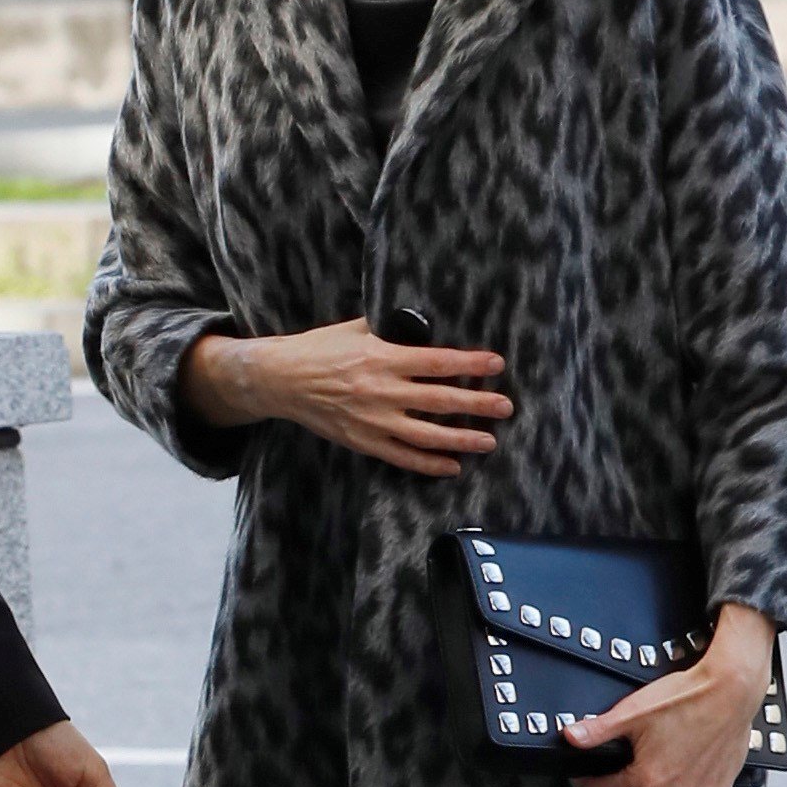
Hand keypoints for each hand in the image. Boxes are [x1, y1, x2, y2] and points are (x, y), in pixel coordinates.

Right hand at [181, 319, 511, 477]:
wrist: (281, 380)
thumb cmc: (320, 349)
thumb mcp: (356, 328)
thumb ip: (391, 328)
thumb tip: (425, 322)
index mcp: (382, 358)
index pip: (439, 362)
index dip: (471, 364)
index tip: (496, 364)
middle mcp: (382, 391)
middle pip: (441, 400)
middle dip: (478, 404)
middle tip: (506, 407)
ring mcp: (373, 421)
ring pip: (427, 435)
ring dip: (461, 439)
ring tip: (488, 441)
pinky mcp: (363, 441)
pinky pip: (402, 457)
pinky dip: (429, 464)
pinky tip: (452, 465)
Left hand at [566, 604, 775, 786]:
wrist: (732, 689)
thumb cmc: (687, 698)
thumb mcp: (632, 712)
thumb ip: (597, 730)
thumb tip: (570, 736)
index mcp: (648, 781)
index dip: (588, 782)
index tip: (583, 774)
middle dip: (619, 782)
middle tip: (619, 759)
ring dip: (651, 784)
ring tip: (653, 755)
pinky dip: (681, 782)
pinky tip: (681, 759)